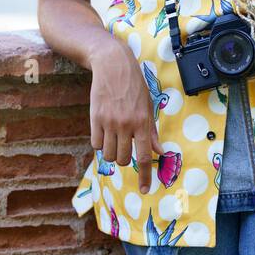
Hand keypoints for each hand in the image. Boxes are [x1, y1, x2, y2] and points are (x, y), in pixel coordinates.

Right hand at [89, 42, 163, 192]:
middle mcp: (126, 124)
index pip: (145, 156)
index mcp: (143, 122)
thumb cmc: (134, 86)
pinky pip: (96, 145)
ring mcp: (109, 122)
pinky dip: (101, 144)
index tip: (146, 190)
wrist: (112, 65)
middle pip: (124, 159)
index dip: (146, 176)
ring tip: (115, 139)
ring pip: (109, 155)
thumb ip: (152, 131)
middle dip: (125, 159)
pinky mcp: (95, 118)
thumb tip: (159, 151)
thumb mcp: (148, 106)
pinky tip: (105, 133)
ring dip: (113, 153)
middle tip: (125, 147)